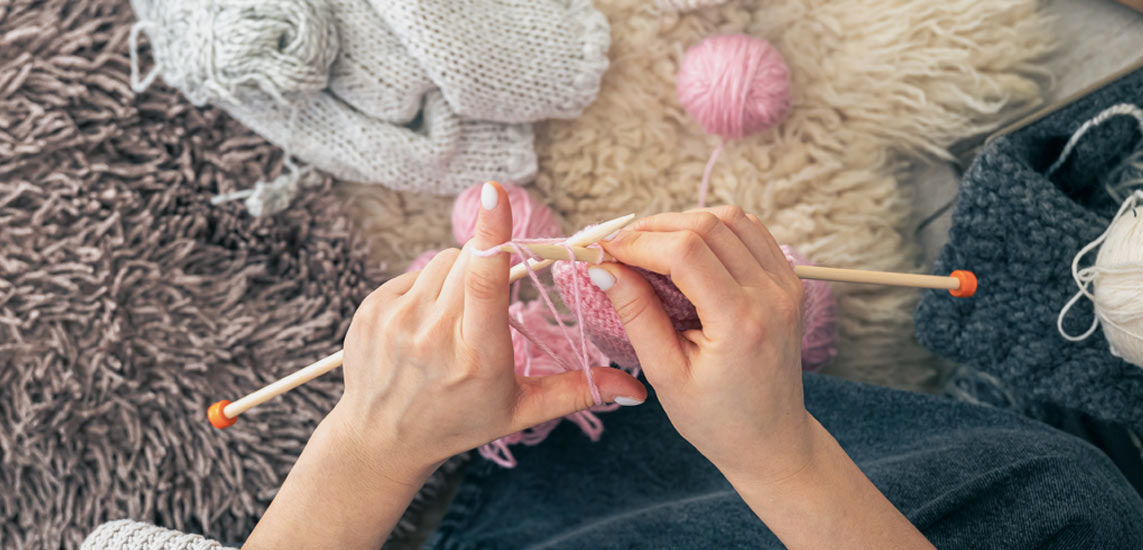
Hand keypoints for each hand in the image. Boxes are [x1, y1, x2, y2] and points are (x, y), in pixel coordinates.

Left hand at [334, 181, 645, 482]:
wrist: (381, 440)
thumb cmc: (458, 421)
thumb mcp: (520, 410)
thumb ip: (577, 390)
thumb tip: (636, 391)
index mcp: (476, 356)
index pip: (486, 280)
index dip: (493, 233)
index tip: (494, 192)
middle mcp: (432, 335)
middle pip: (470, 260)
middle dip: (488, 263)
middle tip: (490, 299)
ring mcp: (396, 320)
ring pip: (442, 261)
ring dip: (459, 275)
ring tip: (457, 317)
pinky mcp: (371, 309)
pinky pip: (413, 273)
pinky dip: (429, 288)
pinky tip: (427, 323)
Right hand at [592, 206, 811, 480]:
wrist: (770, 440)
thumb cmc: (716, 419)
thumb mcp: (666, 374)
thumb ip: (637, 314)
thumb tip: (603, 268)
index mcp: (740, 323)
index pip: (685, 252)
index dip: (637, 242)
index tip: (603, 251)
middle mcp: (771, 296)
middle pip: (707, 225)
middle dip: (654, 227)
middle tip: (618, 248)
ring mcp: (786, 285)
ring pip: (731, 218)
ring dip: (683, 222)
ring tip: (649, 248)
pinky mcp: (789, 282)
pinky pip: (750, 232)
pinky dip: (713, 229)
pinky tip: (686, 252)